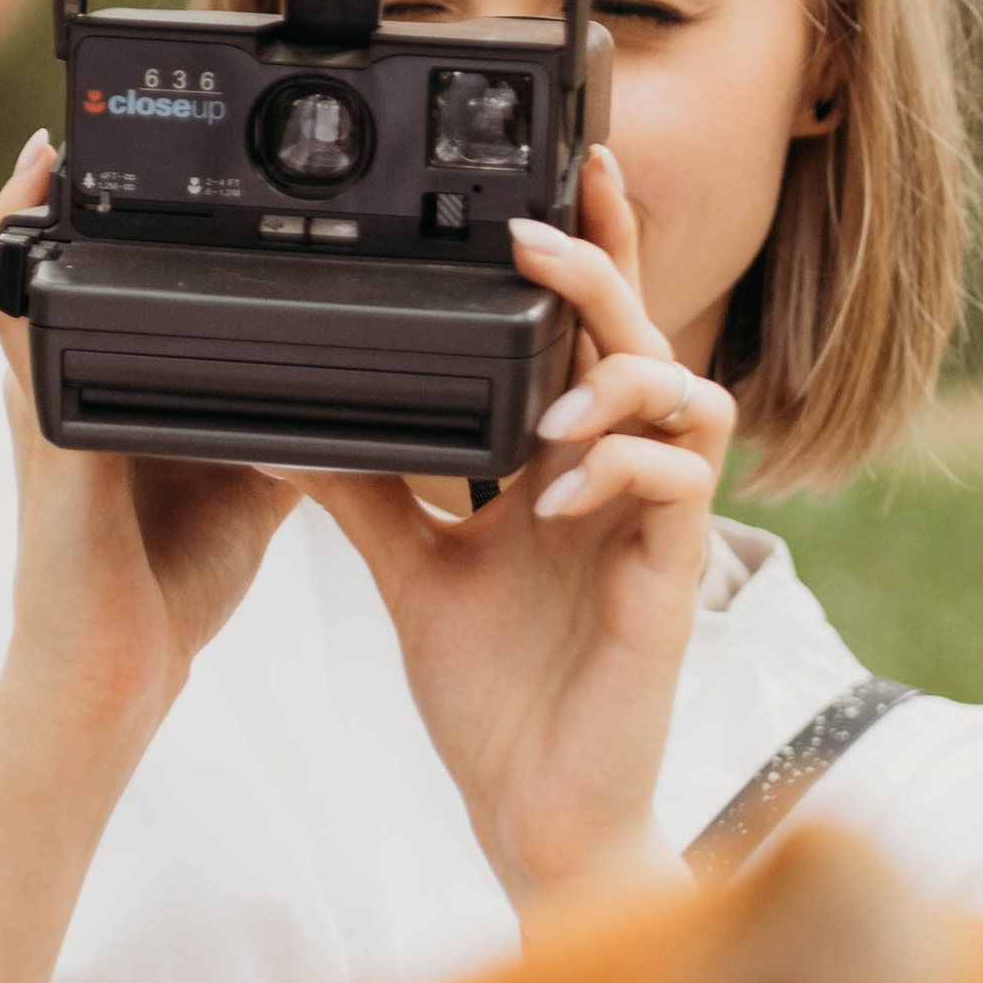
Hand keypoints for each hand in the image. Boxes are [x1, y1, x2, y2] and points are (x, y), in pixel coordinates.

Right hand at [0, 133, 293, 748]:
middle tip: (96, 111)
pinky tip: (36, 200)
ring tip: (58, 137)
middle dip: (71, 190)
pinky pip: (20, 326)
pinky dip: (21, 258)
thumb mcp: (256, 478)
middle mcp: (68, 380)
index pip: (115, 279)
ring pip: (25, 277)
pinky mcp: (45, 426)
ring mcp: (46, 399)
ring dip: (36, 208)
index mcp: (116, 385)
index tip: (168, 149)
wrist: (113, 672)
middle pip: (61, 262)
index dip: (124, 218)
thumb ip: (295, 418)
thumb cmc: (171, 581)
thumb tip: (368, 369)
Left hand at [300, 150, 734, 903]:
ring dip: (620, 379)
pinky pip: (676, 489)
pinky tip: (556, 499)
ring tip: (552, 409)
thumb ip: (369, 490)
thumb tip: (293, 424)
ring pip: (689, 396)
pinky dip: (619, 473)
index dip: (586, 252)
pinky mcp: (671, 580)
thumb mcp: (411, 570)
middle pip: (640, 337)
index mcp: (569, 465)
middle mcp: (620, 480)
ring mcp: (652, 525)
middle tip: (533, 236)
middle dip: (600, 272)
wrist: (531, 807)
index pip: (585, 335)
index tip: (557, 175)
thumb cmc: (494, 695)